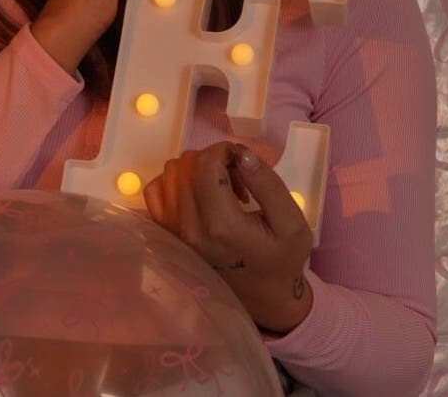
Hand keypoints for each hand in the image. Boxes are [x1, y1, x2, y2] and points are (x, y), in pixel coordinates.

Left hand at [142, 142, 313, 333]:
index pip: (205, 165)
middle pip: (185, 165)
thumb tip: (241, 154)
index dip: (224, 150)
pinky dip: (175, 182)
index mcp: (221, 226)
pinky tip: (199, 194)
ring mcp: (172, 231)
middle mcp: (189, 228)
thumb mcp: (292, 223)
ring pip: (169, 173)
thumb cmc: (281, 259)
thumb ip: (268, 184)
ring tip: (221, 188)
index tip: (243, 161)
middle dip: (212, 159)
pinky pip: (155, 190)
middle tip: (237, 178)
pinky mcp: (164, 233)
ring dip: (195, 169)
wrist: (262, 296)